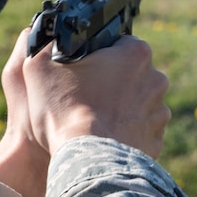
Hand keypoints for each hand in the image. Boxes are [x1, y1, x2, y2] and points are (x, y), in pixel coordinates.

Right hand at [22, 31, 170, 157]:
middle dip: (111, 81)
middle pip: (130, 73)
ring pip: (136, 103)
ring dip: (119, 108)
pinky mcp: (155, 140)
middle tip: (83, 95)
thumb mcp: (38, 67)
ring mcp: (159, 112)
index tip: (81, 69)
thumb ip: (42, 44)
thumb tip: (42, 36)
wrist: (85, 160)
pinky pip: (138, 132)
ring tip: (92, 121)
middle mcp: (156, 79)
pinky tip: (102, 139)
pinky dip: (124, 133)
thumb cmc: (63, 111)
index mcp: (135, 53)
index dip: (97, 55)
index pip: (118, 43)